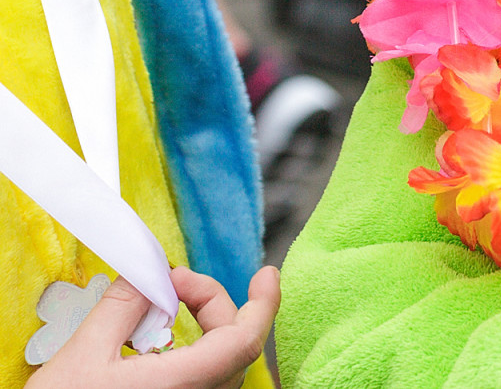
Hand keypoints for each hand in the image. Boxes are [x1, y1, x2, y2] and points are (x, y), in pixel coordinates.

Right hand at [27, 265, 279, 388]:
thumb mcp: (82, 354)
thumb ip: (123, 307)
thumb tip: (148, 276)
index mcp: (181, 386)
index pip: (245, 341)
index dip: (264, 304)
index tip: (267, 273)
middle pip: (232, 347)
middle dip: (213, 304)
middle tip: (173, 283)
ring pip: (219, 367)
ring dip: (202, 331)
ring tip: (160, 310)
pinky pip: (202, 383)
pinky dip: (192, 355)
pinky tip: (158, 344)